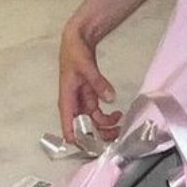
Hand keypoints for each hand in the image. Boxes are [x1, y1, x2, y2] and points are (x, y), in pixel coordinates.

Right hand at [58, 20, 122, 141]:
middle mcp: (73, 104)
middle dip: (97, 135)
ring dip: (105, 127)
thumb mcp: (86, 66)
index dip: (78, 139)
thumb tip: (110, 98)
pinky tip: (117, 114)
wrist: (77, 39)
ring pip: (92, 122)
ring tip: (119, 125)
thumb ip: (98, 82)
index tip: (92, 147)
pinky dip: (107, 117)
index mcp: (66, 99)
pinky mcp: (90, 97)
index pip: (68, 126)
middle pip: (82, 128)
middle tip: (114, 136)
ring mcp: (82, 101)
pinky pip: (97, 113)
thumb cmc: (75, 52)